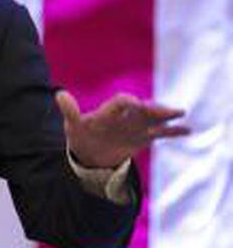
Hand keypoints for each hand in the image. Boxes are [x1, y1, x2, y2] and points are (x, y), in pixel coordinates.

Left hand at [55, 90, 189, 168]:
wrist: (90, 153)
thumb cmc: (81, 136)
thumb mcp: (74, 125)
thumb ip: (70, 111)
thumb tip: (59, 94)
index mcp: (108, 112)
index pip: (120, 103)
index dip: (127, 102)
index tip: (135, 104)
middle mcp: (125, 117)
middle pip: (142, 109)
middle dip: (153, 108)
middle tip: (166, 110)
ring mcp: (135, 127)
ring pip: (153, 119)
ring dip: (166, 116)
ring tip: (180, 113)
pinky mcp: (143, 137)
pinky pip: (160, 133)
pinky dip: (173, 131)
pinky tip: (187, 130)